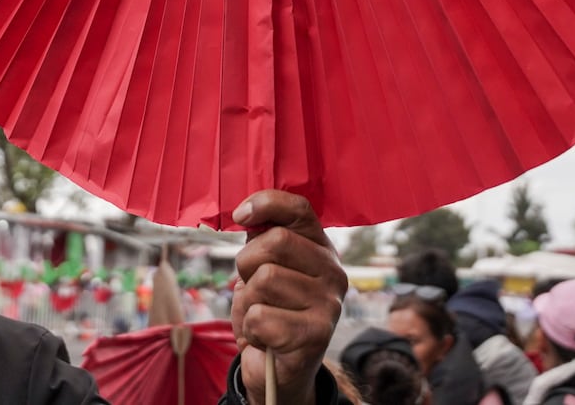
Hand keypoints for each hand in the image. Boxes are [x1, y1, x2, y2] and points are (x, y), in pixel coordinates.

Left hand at [230, 190, 345, 404]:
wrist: (278, 371)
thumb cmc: (269, 313)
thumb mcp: (264, 269)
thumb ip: (262, 239)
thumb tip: (248, 212)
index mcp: (321, 249)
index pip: (299, 208)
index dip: (266, 203)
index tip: (241, 215)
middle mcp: (332, 273)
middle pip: (275, 241)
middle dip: (247, 264)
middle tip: (252, 287)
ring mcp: (328, 304)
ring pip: (264, 280)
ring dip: (248, 301)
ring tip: (261, 315)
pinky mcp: (316, 335)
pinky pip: (260, 316)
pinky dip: (251, 329)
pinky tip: (265, 338)